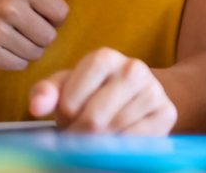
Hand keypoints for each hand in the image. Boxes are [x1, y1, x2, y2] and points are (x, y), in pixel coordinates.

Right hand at [0, 0, 67, 69]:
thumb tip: (62, 12)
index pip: (61, 13)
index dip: (56, 18)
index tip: (44, 18)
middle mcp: (7, 7)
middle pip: (50, 37)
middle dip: (43, 37)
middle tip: (30, 32)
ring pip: (36, 53)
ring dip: (31, 50)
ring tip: (18, 40)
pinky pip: (19, 64)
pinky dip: (17, 60)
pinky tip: (7, 49)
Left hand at [29, 47, 176, 133]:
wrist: (133, 98)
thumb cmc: (90, 95)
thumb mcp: (65, 89)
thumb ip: (46, 93)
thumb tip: (37, 107)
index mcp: (104, 57)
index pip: (73, 97)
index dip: (66, 115)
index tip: (68, 116)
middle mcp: (134, 68)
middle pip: (95, 118)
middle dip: (81, 135)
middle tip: (79, 136)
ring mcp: (154, 90)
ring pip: (115, 131)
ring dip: (101, 143)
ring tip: (98, 136)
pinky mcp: (167, 112)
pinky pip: (137, 140)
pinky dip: (123, 147)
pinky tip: (118, 140)